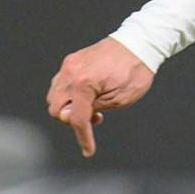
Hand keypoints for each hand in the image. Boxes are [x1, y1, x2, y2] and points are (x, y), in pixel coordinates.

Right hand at [45, 37, 153, 156]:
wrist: (139, 42)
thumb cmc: (135, 71)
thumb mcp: (120, 99)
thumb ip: (94, 109)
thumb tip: (74, 117)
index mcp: (82, 83)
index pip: (76, 118)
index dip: (83, 137)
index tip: (88, 151)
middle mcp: (70, 72)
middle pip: (55, 108)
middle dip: (71, 119)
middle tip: (94, 119)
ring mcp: (69, 65)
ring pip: (55, 96)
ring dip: (69, 107)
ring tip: (94, 108)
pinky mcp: (72, 61)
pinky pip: (61, 83)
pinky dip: (70, 95)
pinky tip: (89, 97)